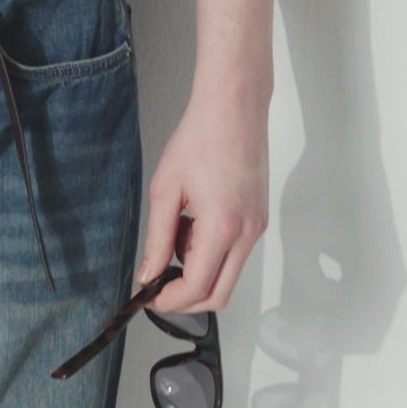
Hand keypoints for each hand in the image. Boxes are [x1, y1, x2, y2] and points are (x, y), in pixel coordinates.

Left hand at [134, 87, 269, 314]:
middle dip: (186, 298)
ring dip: (198, 268)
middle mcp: (246, 234)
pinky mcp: (258, 218)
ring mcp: (256, 227)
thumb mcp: (166, 189)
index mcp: (222, 228)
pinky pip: (234, 252)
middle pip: (218, 294)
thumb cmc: (200, 137)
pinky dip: (211, 250)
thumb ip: (156, 237)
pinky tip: (193, 220)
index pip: (197, 287)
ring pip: (227, 274)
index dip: (169, 300)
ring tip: (176, 228)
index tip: (148, 296)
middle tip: (158, 283)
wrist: (233, 107)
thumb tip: (148, 274)